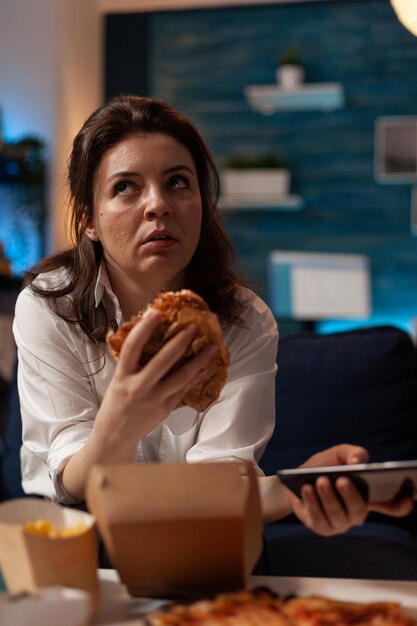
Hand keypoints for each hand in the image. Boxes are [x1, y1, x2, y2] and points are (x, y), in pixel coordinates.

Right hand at [96, 310, 217, 448]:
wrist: (114, 436)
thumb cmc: (116, 402)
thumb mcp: (117, 380)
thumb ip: (131, 362)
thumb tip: (147, 334)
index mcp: (122, 377)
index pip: (132, 347)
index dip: (144, 328)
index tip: (156, 312)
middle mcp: (138, 387)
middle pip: (162, 361)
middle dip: (179, 342)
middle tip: (193, 327)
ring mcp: (153, 400)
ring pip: (180, 378)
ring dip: (198, 361)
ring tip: (211, 348)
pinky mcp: (165, 409)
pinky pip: (184, 390)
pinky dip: (196, 378)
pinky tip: (206, 368)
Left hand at [285, 444, 413, 535]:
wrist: (293, 479)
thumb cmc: (322, 467)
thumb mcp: (337, 455)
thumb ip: (351, 453)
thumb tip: (359, 460)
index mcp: (367, 497)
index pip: (390, 506)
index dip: (401, 505)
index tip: (408, 499)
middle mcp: (355, 513)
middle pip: (359, 511)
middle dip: (350, 496)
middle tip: (342, 480)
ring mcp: (338, 523)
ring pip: (337, 516)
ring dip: (328, 498)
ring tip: (321, 481)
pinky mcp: (320, 527)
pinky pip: (318, 519)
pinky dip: (312, 502)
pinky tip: (307, 488)